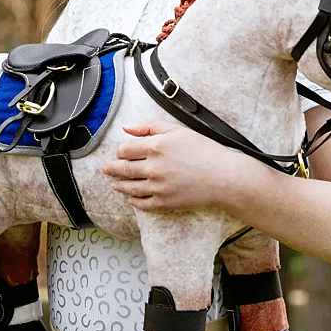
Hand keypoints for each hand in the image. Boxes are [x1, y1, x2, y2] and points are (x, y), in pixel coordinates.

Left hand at [102, 119, 240, 211]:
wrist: (224, 177)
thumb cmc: (204, 151)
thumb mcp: (178, 131)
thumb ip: (150, 126)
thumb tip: (127, 128)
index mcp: (155, 146)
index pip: (125, 149)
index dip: (120, 151)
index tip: (120, 153)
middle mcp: (153, 167)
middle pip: (123, 169)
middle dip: (112, 169)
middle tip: (106, 169)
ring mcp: (157, 187)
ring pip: (129, 188)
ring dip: (119, 186)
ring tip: (115, 185)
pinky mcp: (164, 203)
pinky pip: (142, 204)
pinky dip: (134, 202)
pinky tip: (132, 199)